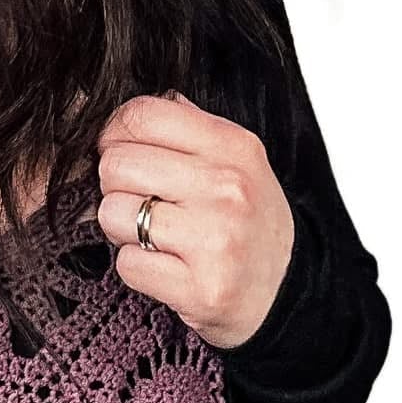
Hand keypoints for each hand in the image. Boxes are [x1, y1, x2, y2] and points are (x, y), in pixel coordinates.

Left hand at [95, 90, 295, 351]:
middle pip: (116, 164)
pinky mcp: (201, 287)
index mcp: (233, 146)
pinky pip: (127, 264)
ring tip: (155, 236)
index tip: (120, 152)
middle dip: (115, 186)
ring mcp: (215, 239)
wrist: (288, 292)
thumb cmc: (249, 223)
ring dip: (122, 229)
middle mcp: (226, 187)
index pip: (141, 115)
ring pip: (113, 213)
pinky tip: (165, 266)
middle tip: (140, 202)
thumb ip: (186, 129)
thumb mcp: (236, 161)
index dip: (114, 134)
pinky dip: (136, 267)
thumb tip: (122, 110)